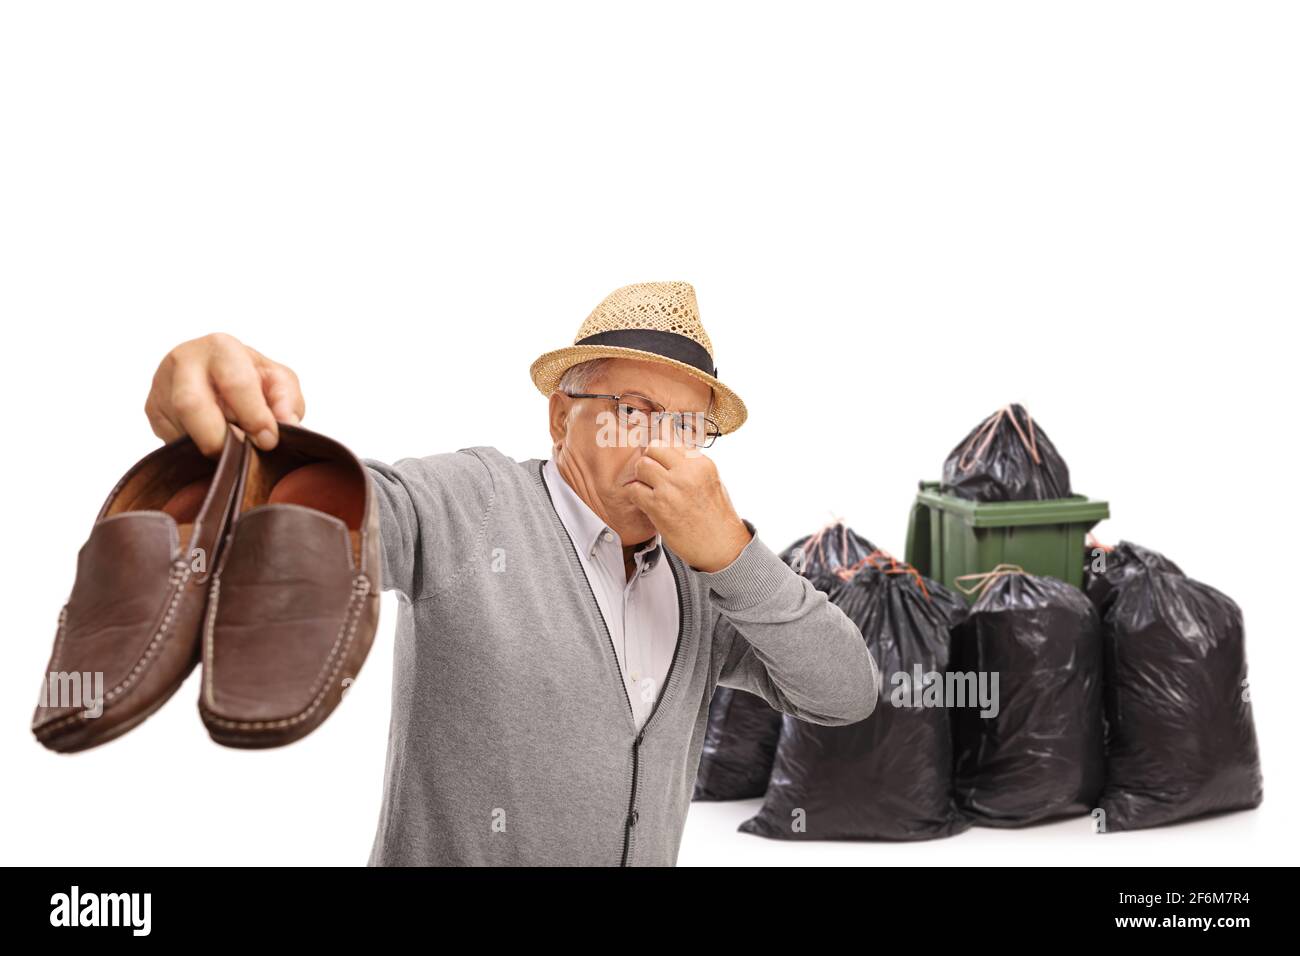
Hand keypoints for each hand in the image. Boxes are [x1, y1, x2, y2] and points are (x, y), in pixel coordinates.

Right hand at [145, 333, 305, 456]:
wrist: (215, 371)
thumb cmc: (250, 376)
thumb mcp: (278, 380)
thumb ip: (287, 400)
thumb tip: (284, 424)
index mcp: (221, 348)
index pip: (235, 383)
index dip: (254, 416)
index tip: (267, 440)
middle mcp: (184, 362)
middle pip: (191, 405)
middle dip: (218, 438)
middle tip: (241, 453)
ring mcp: (162, 386)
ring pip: (180, 429)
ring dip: (208, 445)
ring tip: (230, 446)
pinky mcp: (152, 411)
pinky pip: (171, 440)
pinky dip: (196, 449)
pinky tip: (212, 442)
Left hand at [627, 440, 752, 572]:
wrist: (721, 546)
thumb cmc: (716, 516)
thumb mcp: (711, 481)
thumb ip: (691, 466)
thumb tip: (670, 453)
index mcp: (701, 463)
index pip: (672, 441)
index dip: (663, 452)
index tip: (660, 461)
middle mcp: (687, 472)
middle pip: (654, 448)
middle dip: (650, 459)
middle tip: (652, 474)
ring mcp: (671, 488)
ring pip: (641, 465)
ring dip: (641, 477)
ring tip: (649, 489)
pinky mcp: (658, 506)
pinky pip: (634, 489)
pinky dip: (636, 495)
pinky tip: (646, 503)